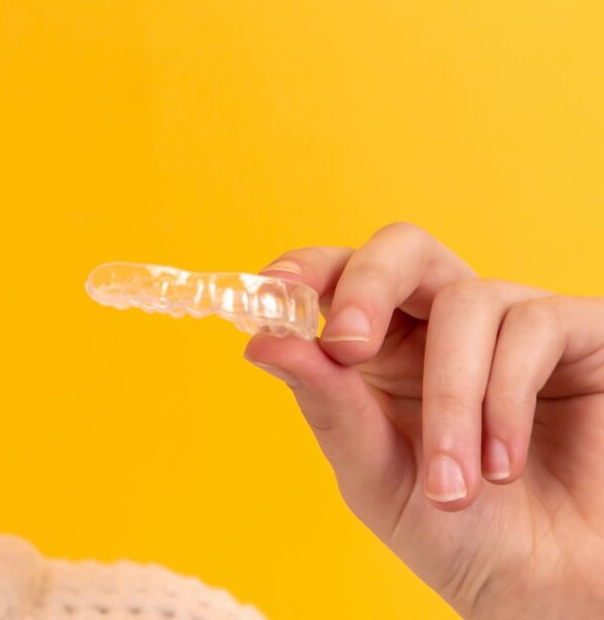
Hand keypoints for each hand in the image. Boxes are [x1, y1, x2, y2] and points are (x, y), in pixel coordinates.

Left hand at [243, 221, 603, 619]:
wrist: (548, 591)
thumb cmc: (462, 537)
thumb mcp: (375, 473)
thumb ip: (326, 403)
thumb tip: (262, 340)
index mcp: (385, 348)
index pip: (340, 275)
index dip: (307, 268)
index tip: (273, 292)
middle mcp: (447, 325)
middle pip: (403, 248)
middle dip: (366, 286)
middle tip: (348, 347)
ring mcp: (516, 324)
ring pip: (466, 303)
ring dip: (451, 399)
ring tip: (454, 487)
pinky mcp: (581, 335)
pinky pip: (532, 327)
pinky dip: (506, 399)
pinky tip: (503, 464)